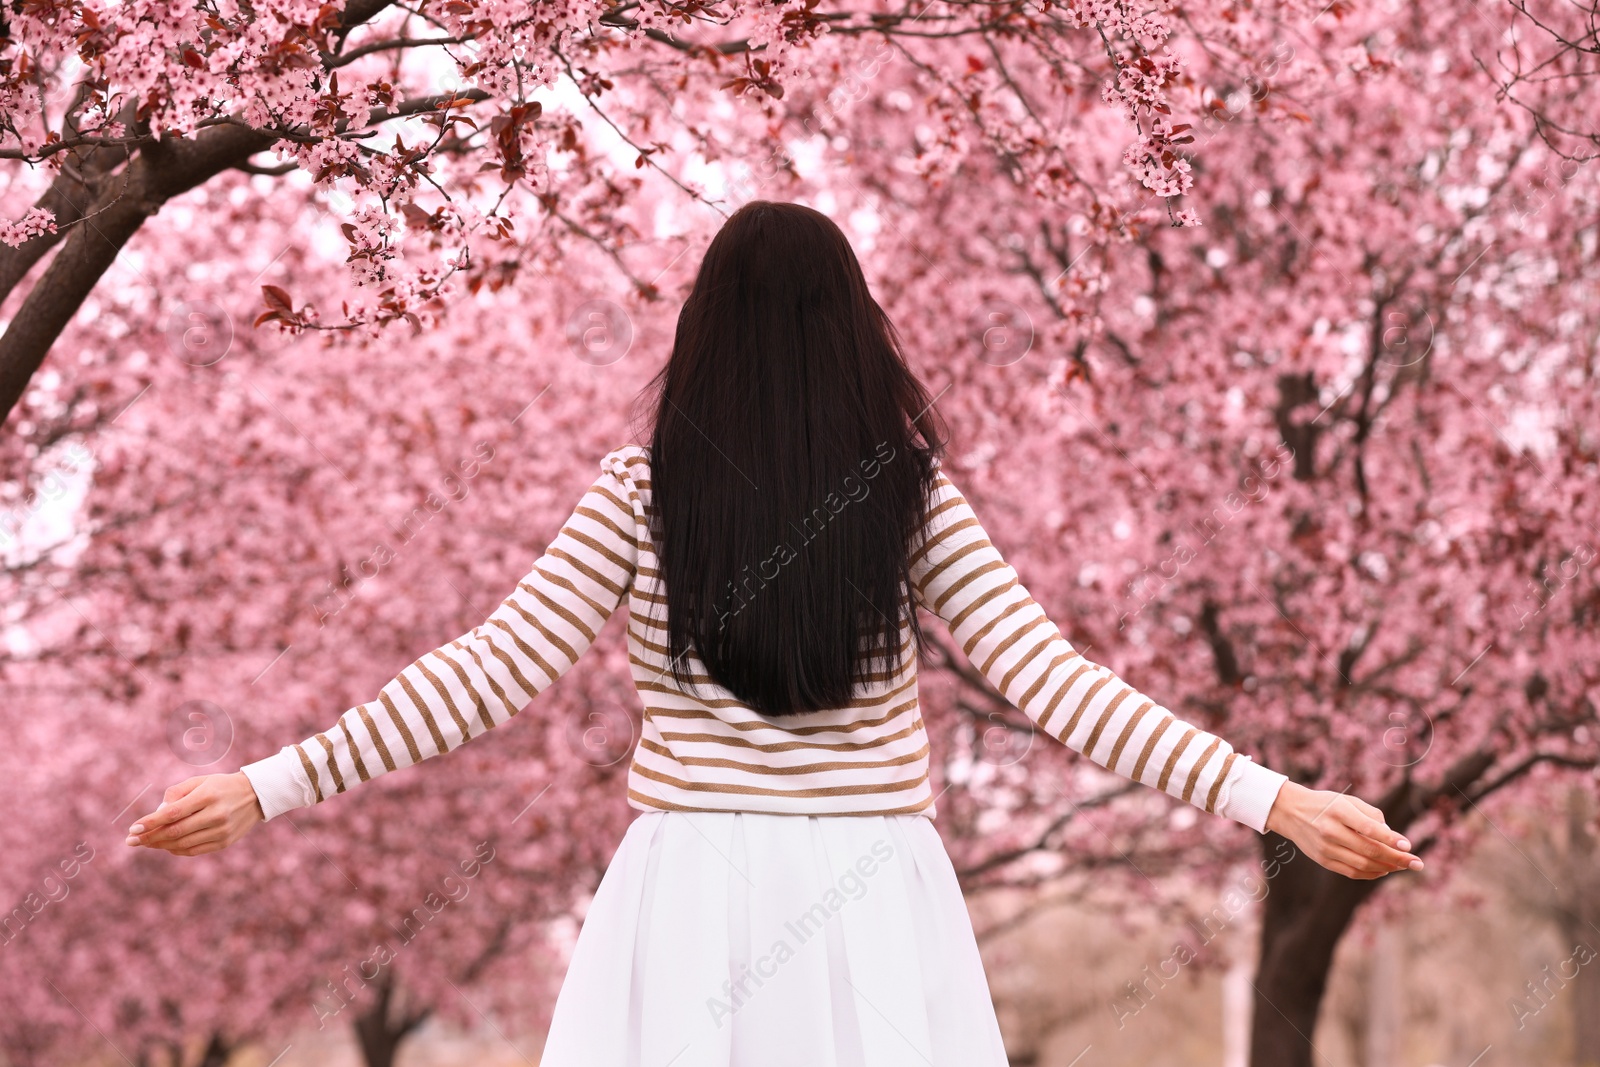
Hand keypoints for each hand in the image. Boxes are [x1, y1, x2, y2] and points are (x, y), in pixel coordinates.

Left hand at [125, 772, 264, 855]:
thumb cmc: (221, 786)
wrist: (257, 795)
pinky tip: (166, 846)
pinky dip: (176, 850)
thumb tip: (157, 813)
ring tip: (146, 843)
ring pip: (182, 844)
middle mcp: (216, 815)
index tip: (133, 828)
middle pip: (175, 832)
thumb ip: (177, 793)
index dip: (150, 822)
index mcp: (208, 796)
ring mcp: (222, 831)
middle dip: (149, 837)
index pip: (173, 813)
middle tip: (132, 840)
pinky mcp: (225, 842)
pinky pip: (194, 850)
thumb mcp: (200, 781)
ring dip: (160, 845)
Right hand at [1265, 781, 1422, 879]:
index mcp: (1338, 811)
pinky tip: (1384, 870)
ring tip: (1403, 866)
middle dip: (1397, 858)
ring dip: (1387, 868)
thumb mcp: (1347, 800)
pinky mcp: (1323, 860)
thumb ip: (1371, 815)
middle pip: (1369, 850)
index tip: (1408, 845)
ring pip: (1362, 864)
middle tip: (1417, 863)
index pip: (1368, 829)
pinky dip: (1371, 873)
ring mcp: (1325, 848)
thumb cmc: (1325, 803)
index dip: (1390, 839)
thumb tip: (1391, 837)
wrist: (1290, 811)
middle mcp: (1330, 831)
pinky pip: (1351, 872)